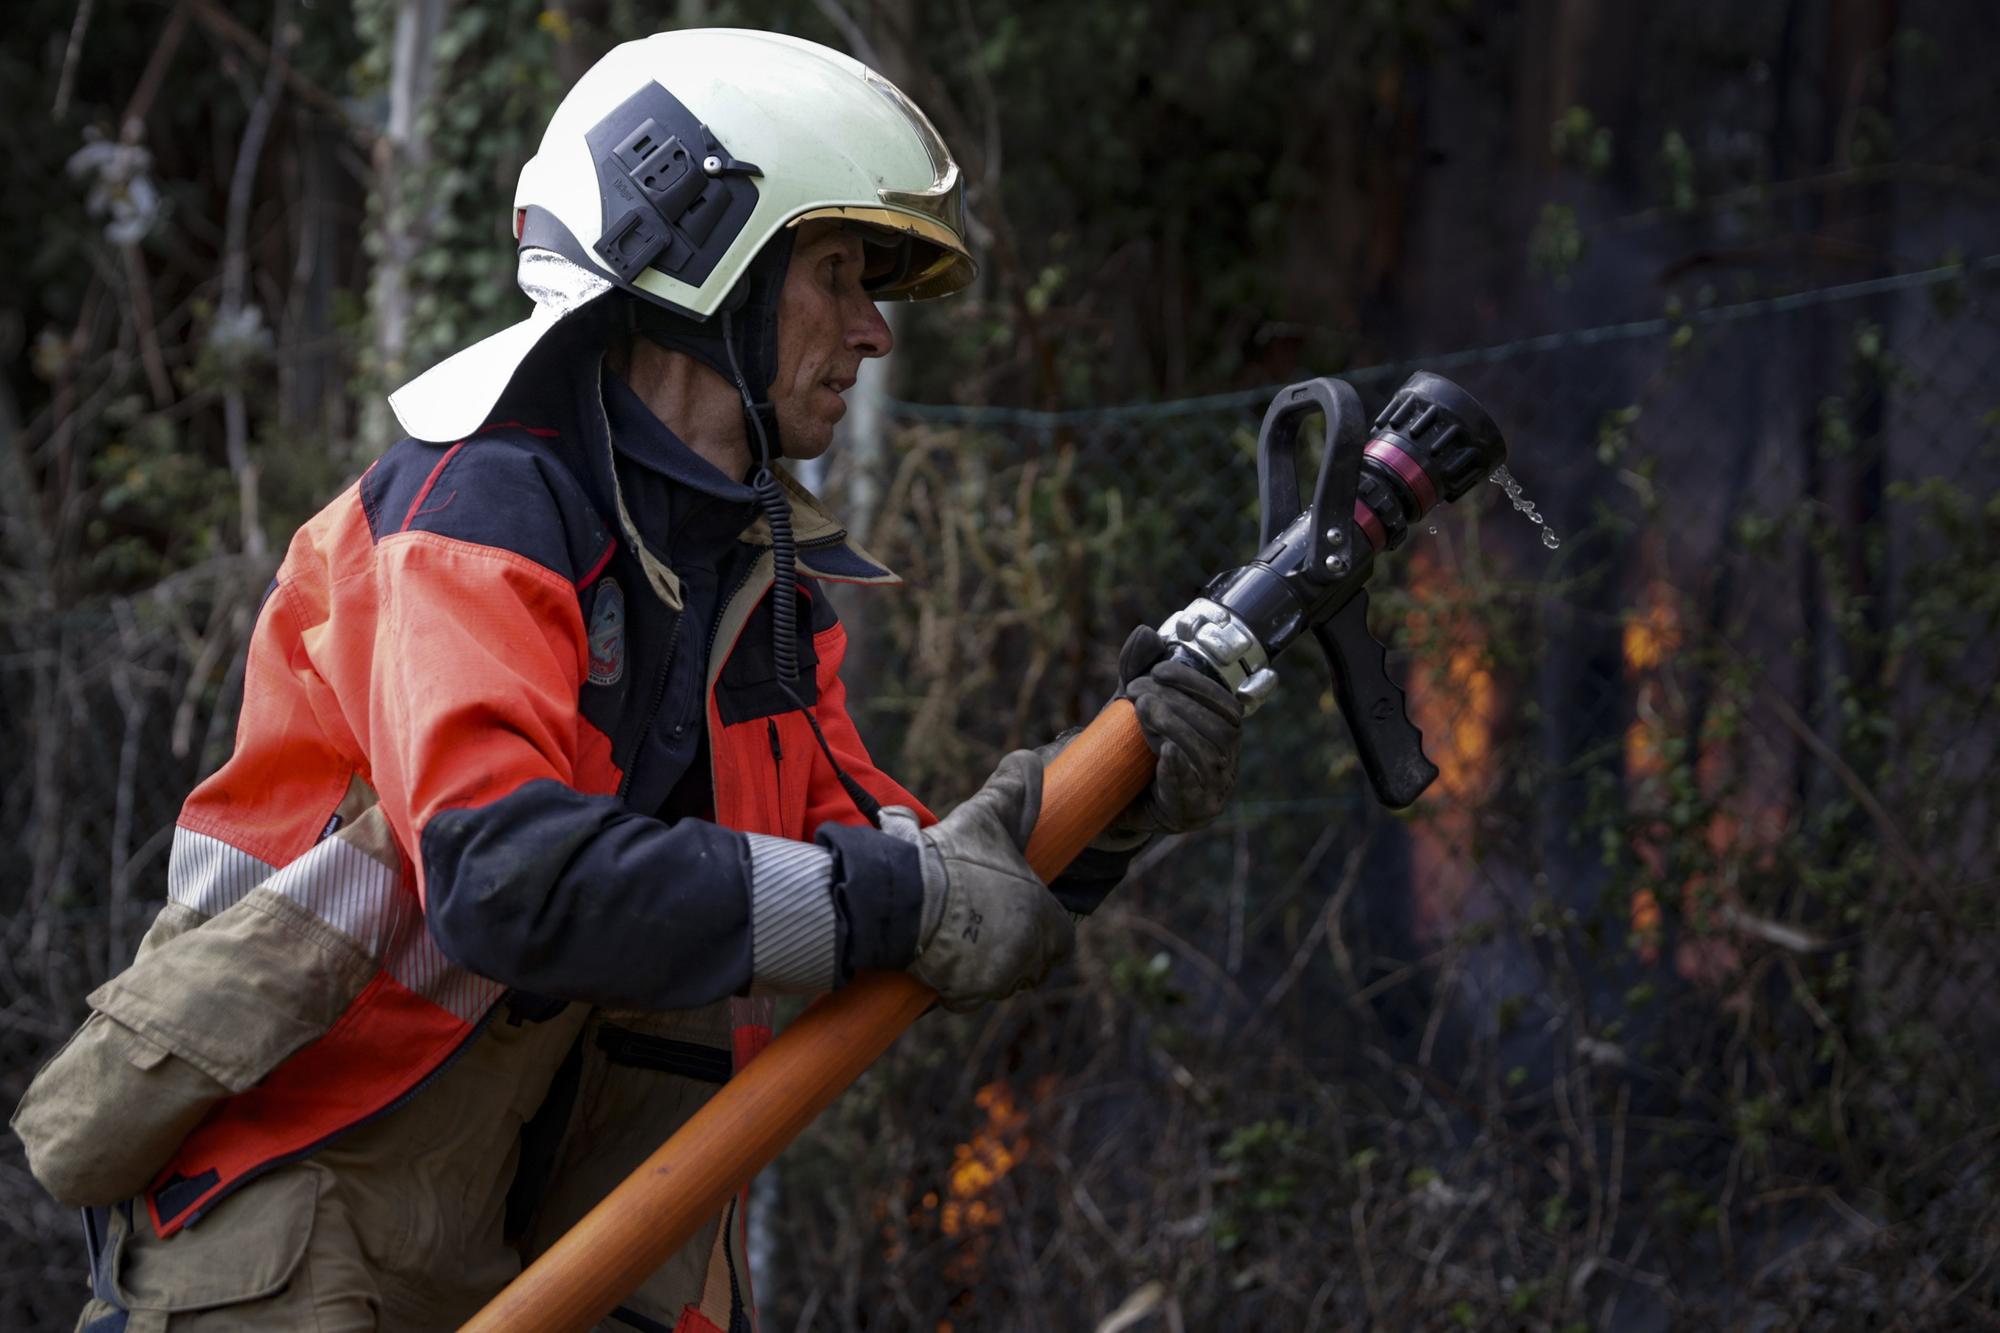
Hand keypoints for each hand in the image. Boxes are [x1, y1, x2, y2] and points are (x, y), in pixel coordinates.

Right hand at [880, 752, 1074, 1010]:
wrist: (904, 897)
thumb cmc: (954, 857)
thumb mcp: (988, 816)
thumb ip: (1013, 790)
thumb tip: (1028, 759)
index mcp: (1043, 918)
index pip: (1060, 936)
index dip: (1042, 924)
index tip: (1017, 913)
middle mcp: (1027, 955)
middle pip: (1033, 962)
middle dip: (1016, 948)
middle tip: (986, 925)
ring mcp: (996, 980)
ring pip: (1002, 981)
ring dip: (989, 967)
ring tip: (964, 939)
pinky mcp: (962, 995)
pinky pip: (968, 998)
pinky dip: (958, 986)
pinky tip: (944, 960)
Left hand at [1111, 625, 1242, 835]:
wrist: (1112, 802)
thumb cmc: (1132, 751)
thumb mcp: (1133, 707)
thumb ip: (1138, 671)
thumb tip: (1146, 634)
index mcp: (1222, 735)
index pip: (1227, 705)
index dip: (1197, 684)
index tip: (1160, 669)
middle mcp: (1226, 762)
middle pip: (1219, 729)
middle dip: (1179, 703)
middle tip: (1139, 692)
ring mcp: (1212, 789)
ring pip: (1209, 756)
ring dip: (1176, 728)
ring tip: (1143, 712)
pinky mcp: (1192, 812)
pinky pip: (1194, 792)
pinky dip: (1180, 771)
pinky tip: (1164, 754)